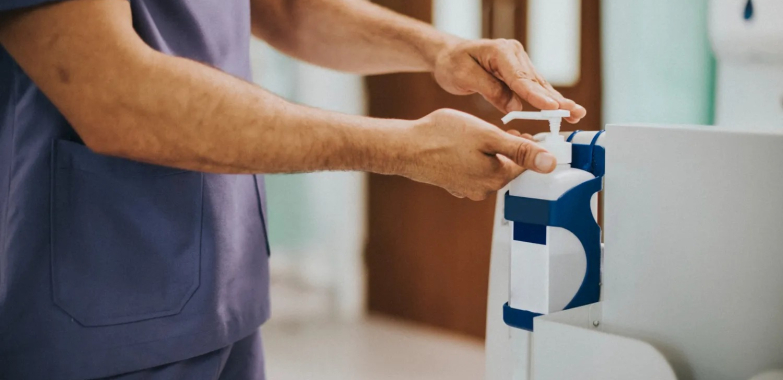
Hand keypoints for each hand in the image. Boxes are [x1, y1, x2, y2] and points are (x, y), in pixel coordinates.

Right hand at [399, 109, 555, 199]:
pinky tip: (463, 145)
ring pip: (492, 167)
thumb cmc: (442, 137)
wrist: (406, 147)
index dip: (528, 142)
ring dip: (491, 151)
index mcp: (497, 178)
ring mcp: (468, 189)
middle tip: (499, 128)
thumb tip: (550, 163)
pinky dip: (474, 157)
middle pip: (510, 166)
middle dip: (509, 147)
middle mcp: (485, 189)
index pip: (528, 162)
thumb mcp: (488, 136)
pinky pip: (474, 170)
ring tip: (478, 134)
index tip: (519, 128)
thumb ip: (521, 150)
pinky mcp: (455, 185)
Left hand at [433, 39, 586, 123]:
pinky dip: (547, 100)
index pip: (520, 78)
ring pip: (540, 86)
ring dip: (558, 101)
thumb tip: (514, 107)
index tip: (552, 108)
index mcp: (501, 51)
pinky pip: (534, 88)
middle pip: (536, 82)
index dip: (536, 95)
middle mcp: (514, 54)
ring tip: (577, 114)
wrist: (449, 55)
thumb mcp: (464, 76)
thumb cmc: (453, 63)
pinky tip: (563, 110)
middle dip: (556, 100)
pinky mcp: (519, 72)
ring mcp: (519, 62)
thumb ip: (491, 90)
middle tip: (575, 113)